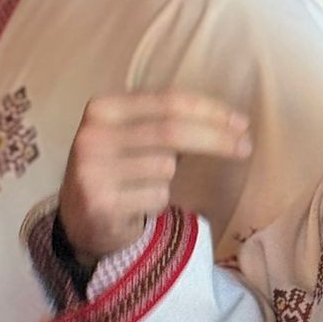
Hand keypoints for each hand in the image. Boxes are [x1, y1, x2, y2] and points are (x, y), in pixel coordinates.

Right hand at [57, 92, 251, 261]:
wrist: (77, 220)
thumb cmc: (115, 170)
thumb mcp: (130, 135)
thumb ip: (164, 121)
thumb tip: (229, 123)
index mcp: (102, 109)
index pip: (167, 101)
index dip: (209, 110)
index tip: (241, 122)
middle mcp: (93, 136)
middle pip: (171, 130)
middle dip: (216, 138)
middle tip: (245, 146)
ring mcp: (93, 171)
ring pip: (165, 168)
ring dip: (170, 180)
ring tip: (145, 186)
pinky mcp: (101, 204)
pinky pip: (156, 198)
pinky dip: (157, 203)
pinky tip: (136, 205)